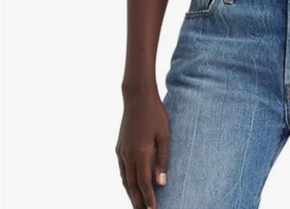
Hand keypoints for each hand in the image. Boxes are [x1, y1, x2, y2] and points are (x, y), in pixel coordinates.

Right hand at [115, 91, 169, 208]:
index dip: (148, 199)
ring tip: (138, 204)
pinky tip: (131, 186)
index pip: (143, 183)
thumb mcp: (165, 135)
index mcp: (140, 153)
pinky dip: (126, 181)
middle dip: (138, 202)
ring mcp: (121, 151)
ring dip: (131, 194)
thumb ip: (163, 159)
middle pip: (131, 185)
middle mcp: (127, 155)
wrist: (137, 97)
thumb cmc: (155, 114)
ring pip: (125, 179)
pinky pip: (122, 170)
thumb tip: (161, 183)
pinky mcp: (119, 147)